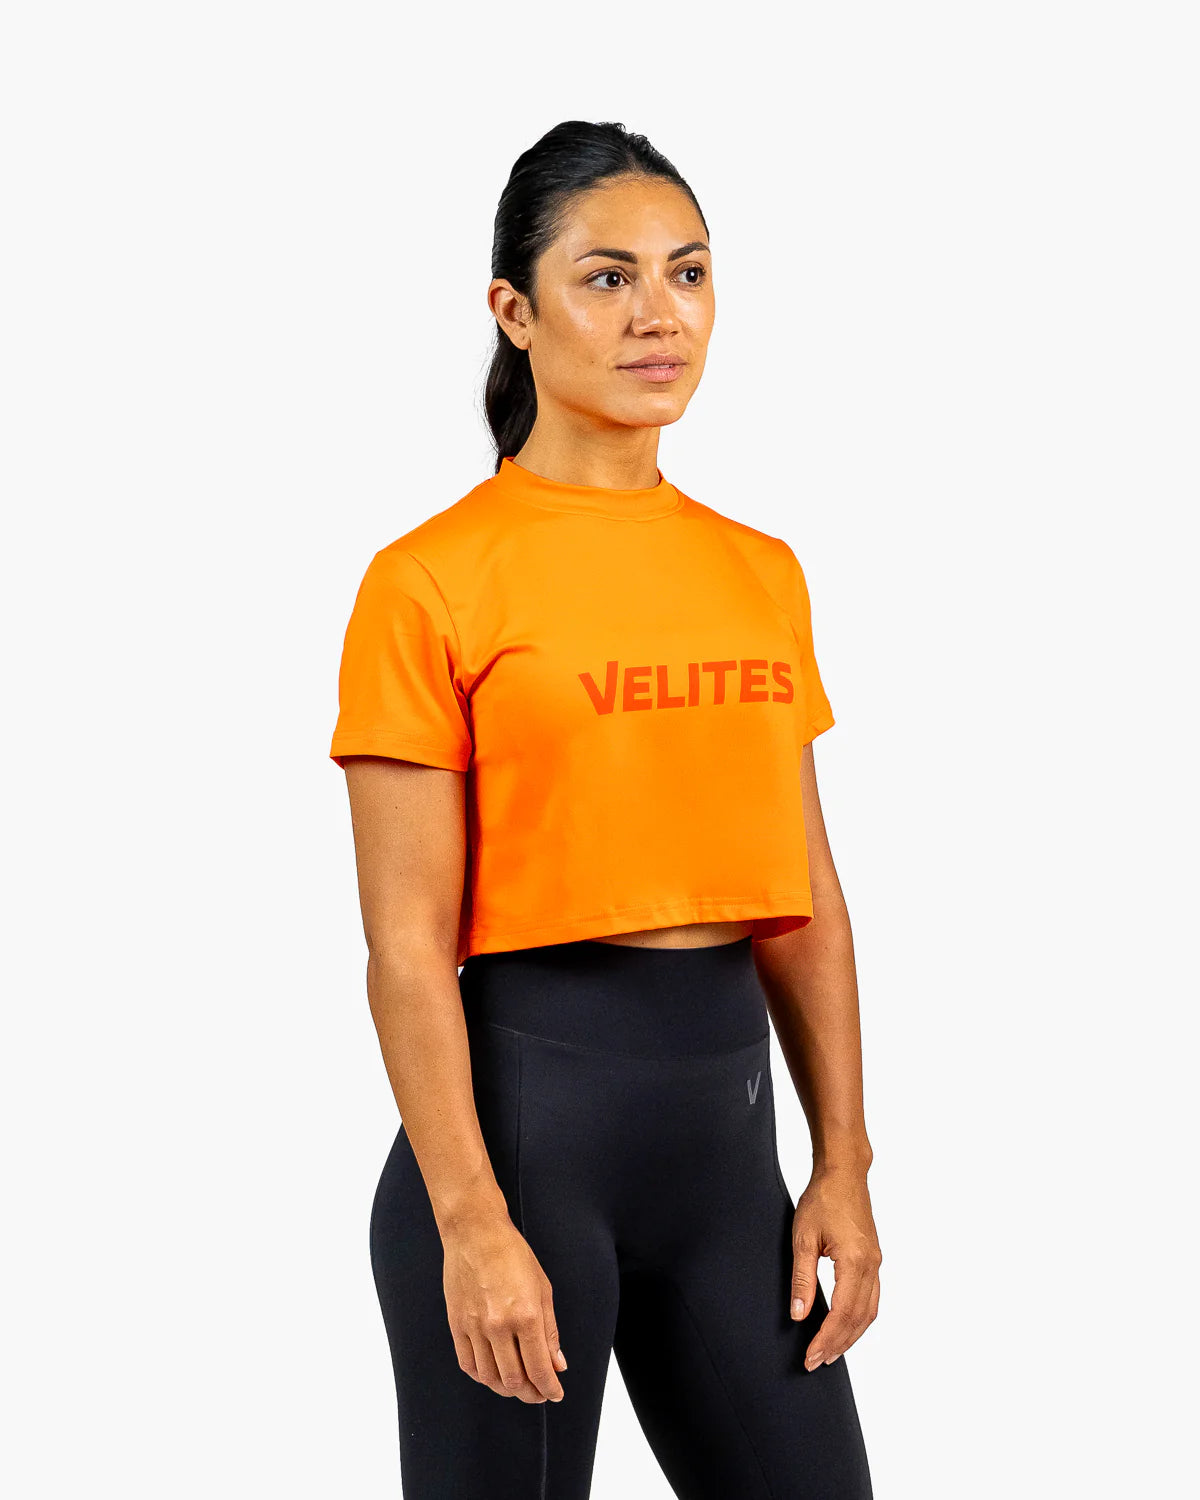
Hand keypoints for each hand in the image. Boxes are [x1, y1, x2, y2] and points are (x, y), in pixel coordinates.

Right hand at [442, 1212, 567, 1402]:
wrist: (475, 1233)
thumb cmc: (512, 1254)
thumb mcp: (542, 1288)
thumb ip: (550, 1330)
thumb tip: (557, 1365)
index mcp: (526, 1315)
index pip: (539, 1369)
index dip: (549, 1388)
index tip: (555, 1394)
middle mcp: (499, 1326)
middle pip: (514, 1380)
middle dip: (531, 1393)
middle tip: (539, 1392)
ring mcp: (474, 1327)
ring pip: (490, 1378)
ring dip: (507, 1388)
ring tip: (518, 1385)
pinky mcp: (456, 1325)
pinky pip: (468, 1365)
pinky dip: (483, 1376)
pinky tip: (494, 1373)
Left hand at [788, 1164, 880, 1371]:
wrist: (844, 1174)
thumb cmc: (822, 1199)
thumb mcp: (803, 1238)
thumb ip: (802, 1279)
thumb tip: (799, 1315)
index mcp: (855, 1262)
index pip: (842, 1314)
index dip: (826, 1339)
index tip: (811, 1357)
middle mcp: (872, 1266)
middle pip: (859, 1319)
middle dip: (838, 1344)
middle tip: (817, 1362)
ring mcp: (876, 1263)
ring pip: (869, 1312)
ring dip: (851, 1336)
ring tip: (831, 1352)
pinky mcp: (875, 1259)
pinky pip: (872, 1298)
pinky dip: (860, 1319)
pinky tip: (846, 1326)